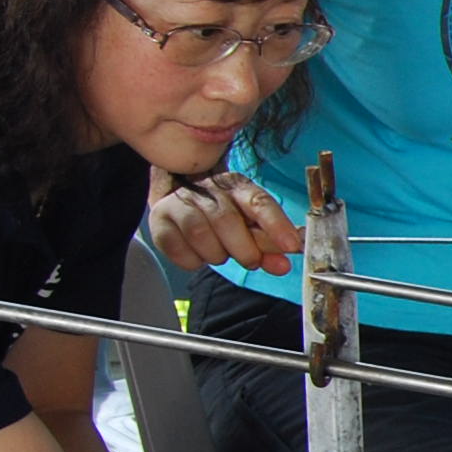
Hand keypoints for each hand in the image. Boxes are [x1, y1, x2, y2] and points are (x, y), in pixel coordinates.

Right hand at [150, 170, 298, 277]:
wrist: (182, 198)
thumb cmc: (225, 214)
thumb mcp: (252, 224)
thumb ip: (268, 245)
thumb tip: (283, 265)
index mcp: (238, 187)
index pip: (259, 202)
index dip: (276, 225)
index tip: (292, 246)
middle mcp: (208, 189)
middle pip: (227, 221)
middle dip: (244, 250)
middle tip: (250, 260)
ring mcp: (181, 202)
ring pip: (200, 234)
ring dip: (216, 254)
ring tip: (221, 253)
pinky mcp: (160, 219)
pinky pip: (177, 248)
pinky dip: (193, 260)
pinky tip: (199, 255)